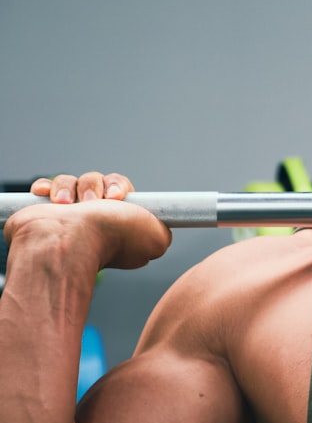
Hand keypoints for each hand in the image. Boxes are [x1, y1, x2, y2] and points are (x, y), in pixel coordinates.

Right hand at [8, 171, 169, 269]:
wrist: (70, 241)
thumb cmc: (112, 238)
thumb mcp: (156, 239)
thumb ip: (161, 231)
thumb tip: (158, 231)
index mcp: (116, 221)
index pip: (119, 189)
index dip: (118, 187)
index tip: (116, 196)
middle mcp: (91, 219)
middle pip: (96, 180)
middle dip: (95, 185)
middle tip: (93, 200)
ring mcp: (65, 215)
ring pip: (71, 180)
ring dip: (70, 187)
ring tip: (67, 204)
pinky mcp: (40, 212)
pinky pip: (45, 187)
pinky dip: (46, 188)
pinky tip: (48, 197)